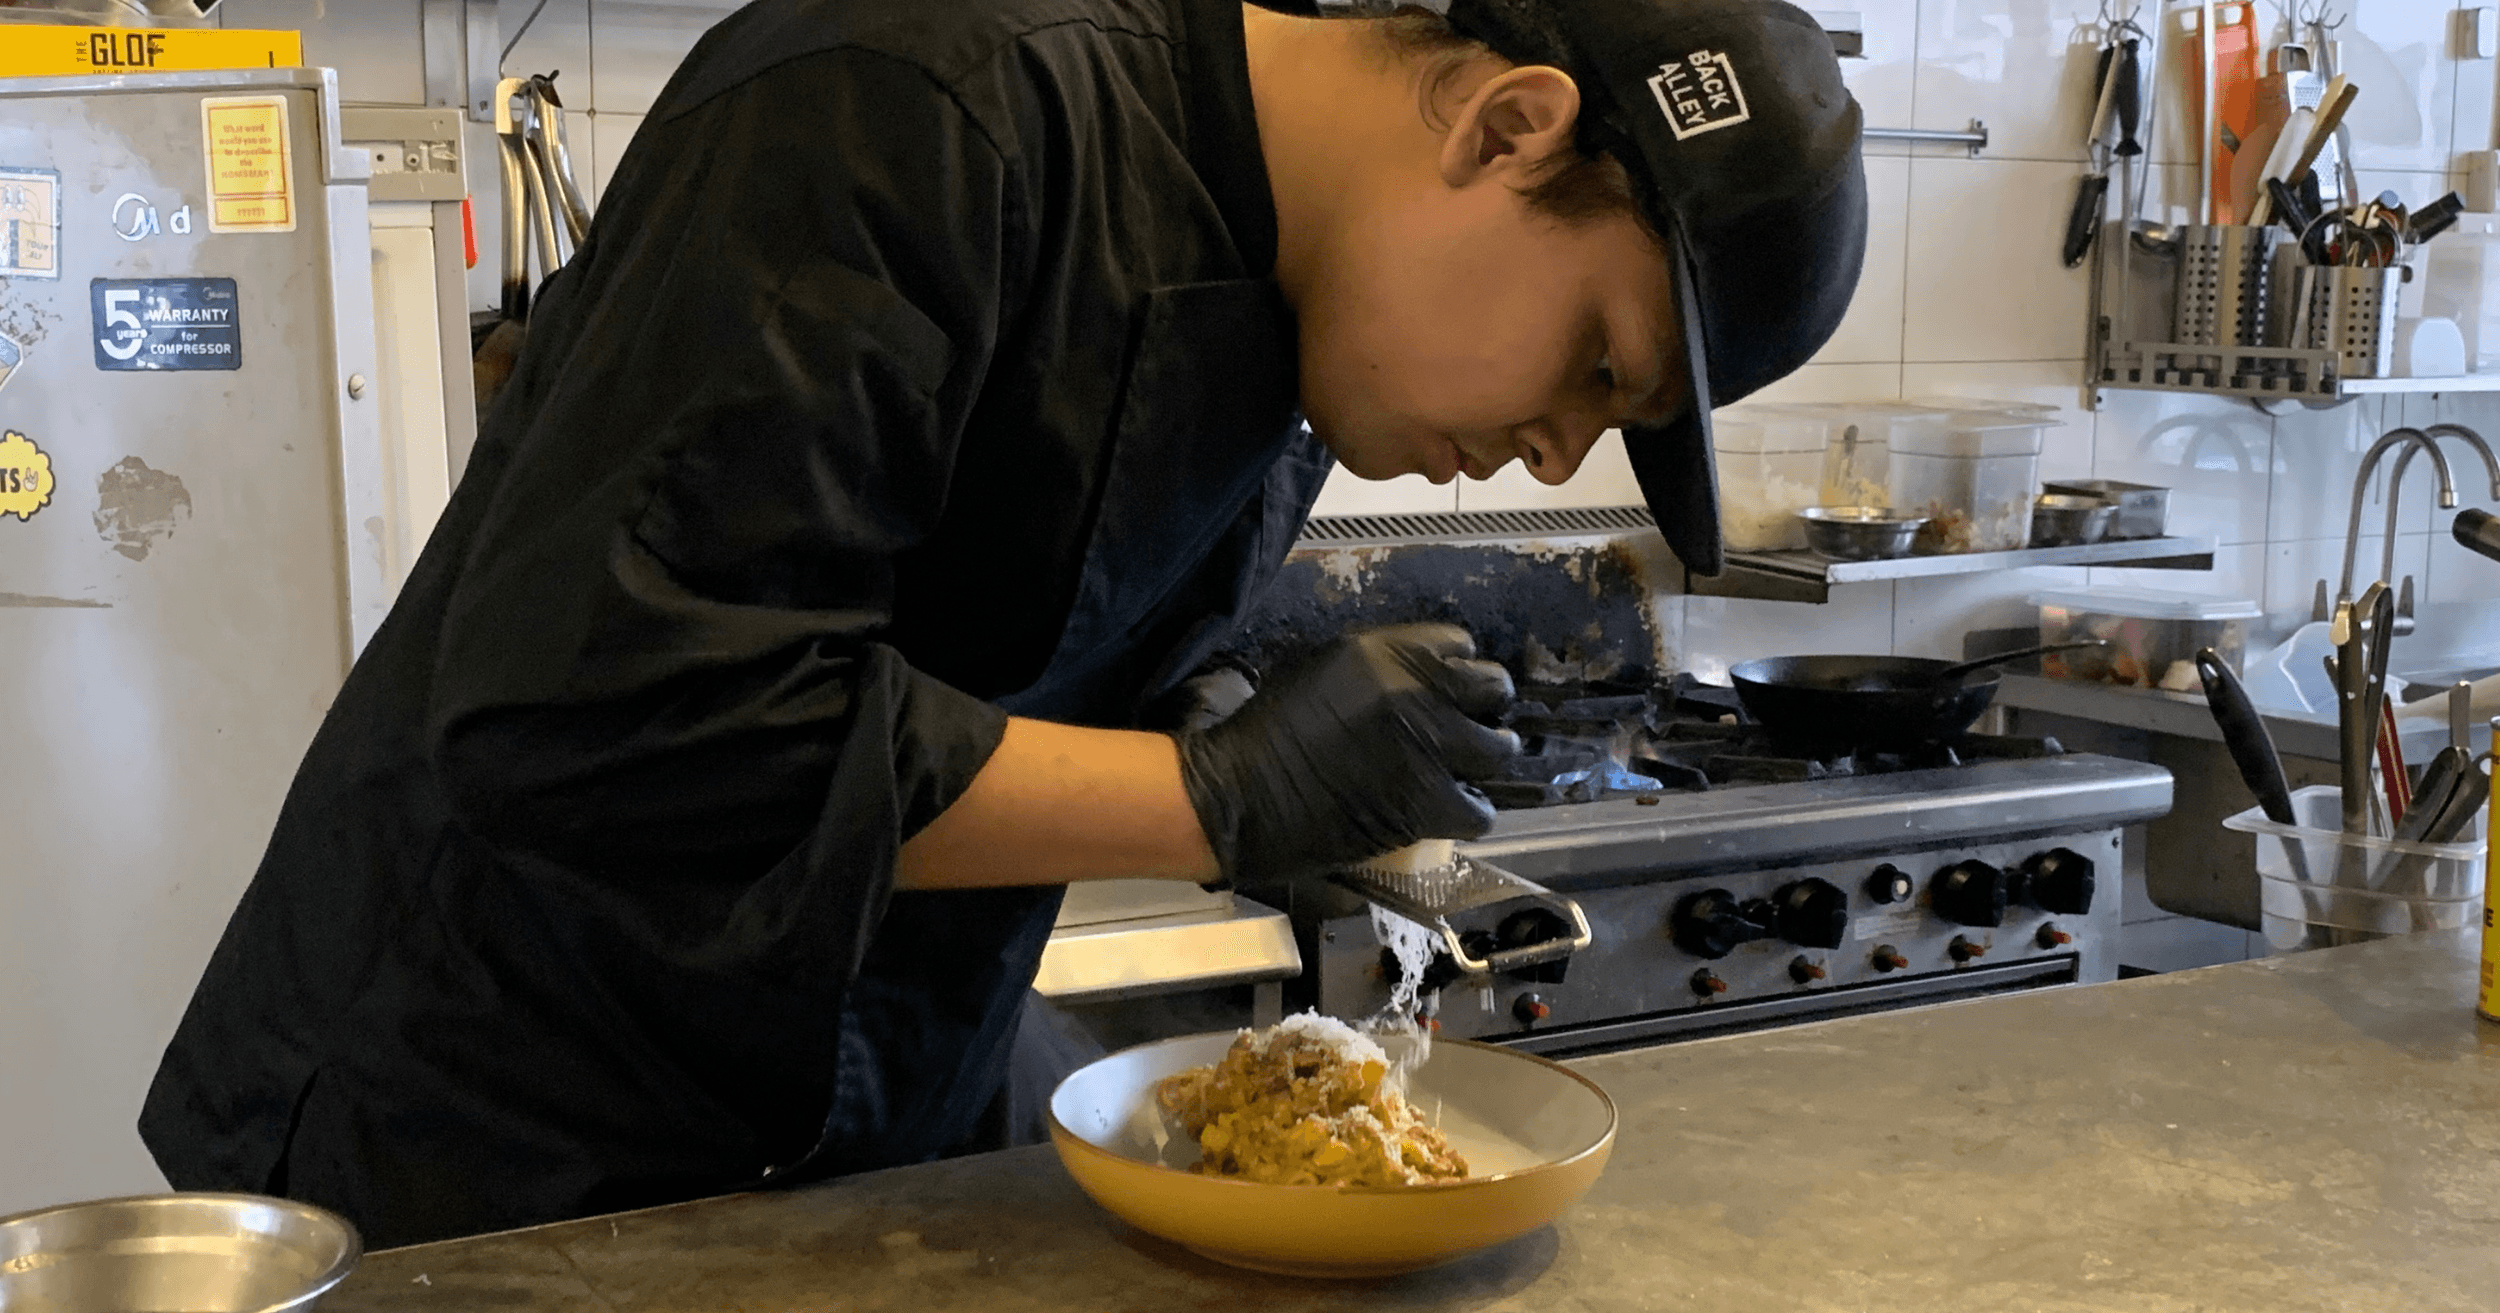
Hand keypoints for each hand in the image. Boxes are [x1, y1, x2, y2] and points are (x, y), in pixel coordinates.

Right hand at [1173, 624, 1519, 881]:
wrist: (1239, 798)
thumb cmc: (1268, 735)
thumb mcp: (1322, 668)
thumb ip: (1381, 666)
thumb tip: (1426, 679)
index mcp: (1384, 652)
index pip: (1461, 646)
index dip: (1458, 671)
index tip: (1451, 690)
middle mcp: (1413, 693)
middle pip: (1494, 690)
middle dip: (1483, 710)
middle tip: (1465, 729)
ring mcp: (1425, 749)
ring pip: (1496, 750)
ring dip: (1480, 762)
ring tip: (1457, 771)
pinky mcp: (1425, 803)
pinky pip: (1479, 809)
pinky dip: (1467, 811)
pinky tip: (1444, 808)